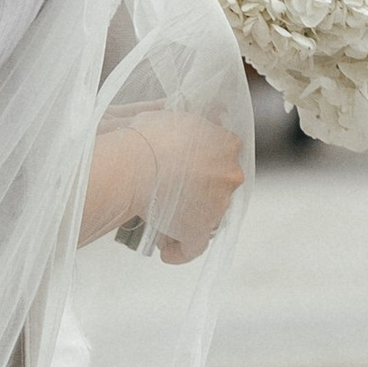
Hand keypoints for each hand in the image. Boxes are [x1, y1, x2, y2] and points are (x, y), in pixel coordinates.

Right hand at [81, 109, 244, 262]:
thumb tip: (198, 116)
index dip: (205, 165)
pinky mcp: (200, 230)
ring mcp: (218, 204)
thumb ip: (191, 120)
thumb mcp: (176, 113)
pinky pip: (193, 247)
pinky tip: (167, 253)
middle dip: (199, 192)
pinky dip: (179, 251)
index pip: (224, 156)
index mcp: (228, 143)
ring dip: (188, 219)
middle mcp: (230, 174)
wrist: (136, 162)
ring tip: (162, 222)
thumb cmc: (149, 135)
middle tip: (172, 195)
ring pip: (208, 216)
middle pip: (219, 187)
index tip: (188, 171)